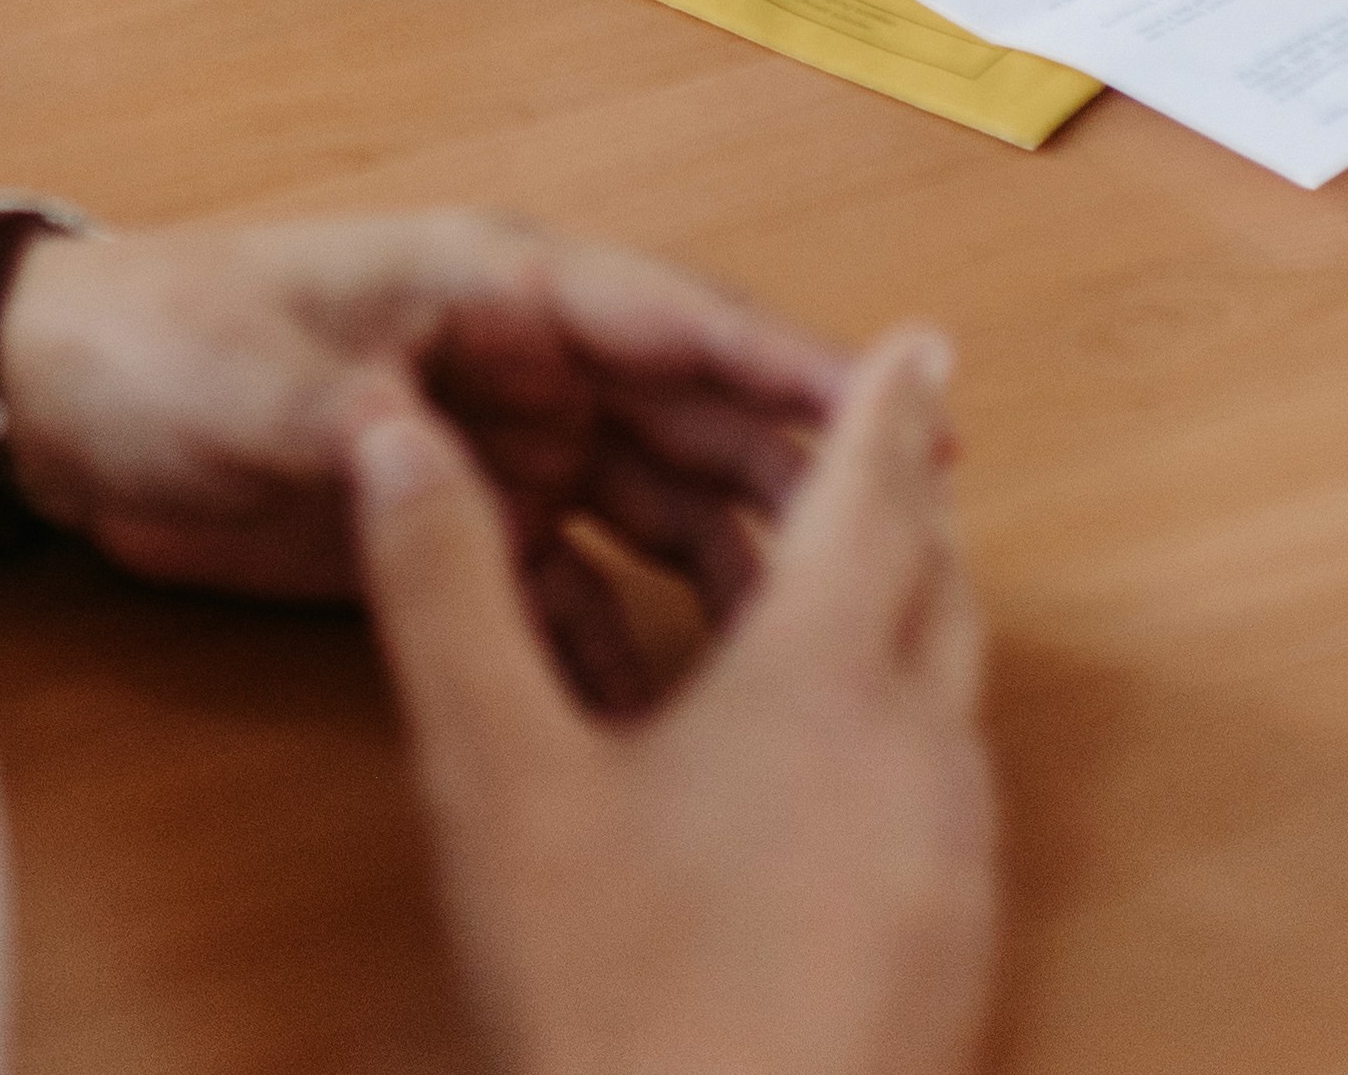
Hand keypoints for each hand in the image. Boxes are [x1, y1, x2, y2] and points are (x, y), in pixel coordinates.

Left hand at [0, 207, 849, 644]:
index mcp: (491, 285)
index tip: (883, 392)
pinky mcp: (463, 531)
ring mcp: (501, 448)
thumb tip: (416, 442)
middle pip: (686, 414)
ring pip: (652, 505)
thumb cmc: (163, 341)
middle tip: (899, 539)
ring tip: (808, 646)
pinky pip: (576, 593)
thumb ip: (350, 409)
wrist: (66, 404)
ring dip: (724, 564)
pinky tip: (671, 713)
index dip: (774, 355)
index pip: (662, 315)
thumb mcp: (258, 375)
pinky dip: (625, 646)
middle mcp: (521, 361)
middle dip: (788, 466)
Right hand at [355, 326, 996, 1074]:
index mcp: (824, 683)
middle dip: (904, 505)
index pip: (875, 493)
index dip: (886, 405)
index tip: (918, 341)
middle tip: (871, 451)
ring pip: (946, 695)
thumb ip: (447, 596)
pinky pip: (937, 791)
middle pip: (937, 586)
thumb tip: (395, 445)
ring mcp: (951, 866)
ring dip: (898, 621)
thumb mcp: (498, 788)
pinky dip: (891, 731)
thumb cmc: (621, 1014)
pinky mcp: (952, 955)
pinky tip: (808, 783)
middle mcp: (918, 756)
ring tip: (821, 601)